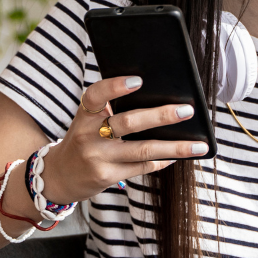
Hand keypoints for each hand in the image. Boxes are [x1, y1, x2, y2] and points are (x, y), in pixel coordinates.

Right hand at [41, 75, 206, 203]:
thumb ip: (110, 111)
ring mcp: (98, 158)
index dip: (115, 87)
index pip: (95, 96)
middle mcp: (89, 136)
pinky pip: (142, 167)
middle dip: (161, 116)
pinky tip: (179, 156)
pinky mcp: (107, 177)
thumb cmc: (83, 141)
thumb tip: (158, 99)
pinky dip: (162, 160)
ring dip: (175, 147)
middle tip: (187, 110)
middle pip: (128, 123)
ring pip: (143, 150)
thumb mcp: (86, 122)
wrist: (58, 176)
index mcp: (84, 116)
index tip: (139, 80)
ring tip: (199, 145)